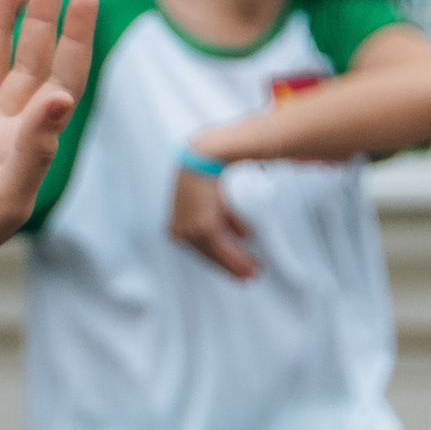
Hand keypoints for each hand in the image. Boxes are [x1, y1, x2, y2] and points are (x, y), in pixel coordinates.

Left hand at [170, 165, 257, 280]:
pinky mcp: (202, 227)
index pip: (198, 244)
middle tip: (249, 275)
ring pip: (215, 254)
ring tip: (254, 271)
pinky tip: (249, 264)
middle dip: (228, 264)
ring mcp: (189, 227)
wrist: (207, 154)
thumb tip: (243, 233)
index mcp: (177, 218)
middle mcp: (179, 226)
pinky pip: (221, 249)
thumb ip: (224, 216)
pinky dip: (236, 259)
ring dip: (236, 264)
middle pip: (206, 252)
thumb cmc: (210, 169)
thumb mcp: (214, 197)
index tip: (236, 264)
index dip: (219, 255)